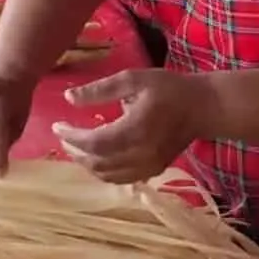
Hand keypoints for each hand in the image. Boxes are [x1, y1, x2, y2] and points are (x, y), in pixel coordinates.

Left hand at [52, 69, 217, 183]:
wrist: (203, 107)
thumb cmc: (167, 88)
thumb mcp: (132, 79)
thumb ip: (99, 89)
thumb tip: (68, 97)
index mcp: (135, 130)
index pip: (95, 143)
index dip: (72, 137)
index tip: (56, 126)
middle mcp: (141, 154)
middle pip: (99, 163)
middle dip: (75, 152)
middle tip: (62, 137)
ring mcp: (149, 166)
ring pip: (109, 175)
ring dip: (87, 164)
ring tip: (74, 147)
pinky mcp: (155, 170)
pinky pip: (123, 179)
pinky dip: (104, 172)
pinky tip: (96, 158)